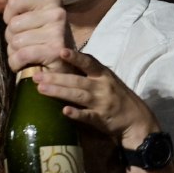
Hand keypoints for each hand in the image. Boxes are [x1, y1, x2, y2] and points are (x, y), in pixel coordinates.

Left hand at [0, 0, 73, 71]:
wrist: (64, 64)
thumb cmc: (41, 38)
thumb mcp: (26, 17)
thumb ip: (7, 7)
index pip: (13, 2)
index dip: (9, 16)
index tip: (20, 24)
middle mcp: (57, 12)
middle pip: (13, 24)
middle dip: (12, 37)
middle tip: (26, 42)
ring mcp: (58, 31)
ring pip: (16, 41)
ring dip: (14, 51)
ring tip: (26, 53)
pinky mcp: (55, 51)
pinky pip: (21, 55)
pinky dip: (16, 63)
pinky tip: (24, 63)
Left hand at [34, 48, 158, 146]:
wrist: (137, 120)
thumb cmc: (119, 98)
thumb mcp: (108, 81)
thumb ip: (90, 75)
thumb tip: (66, 66)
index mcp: (104, 75)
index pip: (89, 63)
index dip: (75, 57)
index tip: (60, 52)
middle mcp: (103, 87)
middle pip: (77, 80)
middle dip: (55, 78)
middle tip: (36, 77)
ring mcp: (102, 103)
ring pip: (78, 96)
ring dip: (59, 92)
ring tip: (41, 90)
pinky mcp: (102, 119)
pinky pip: (88, 116)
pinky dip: (76, 114)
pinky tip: (65, 112)